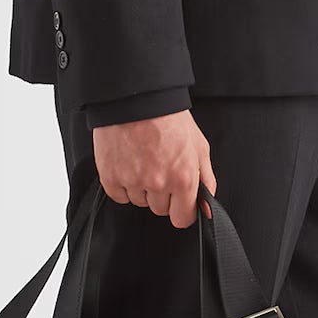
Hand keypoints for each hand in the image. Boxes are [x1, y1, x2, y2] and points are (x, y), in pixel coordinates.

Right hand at [92, 109, 217, 225]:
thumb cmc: (169, 118)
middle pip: (160, 210)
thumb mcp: (199, 146)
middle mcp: (158, 183)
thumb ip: (206, 180)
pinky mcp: (111, 177)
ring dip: (142, 188)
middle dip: (162, 194)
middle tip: (160, 167)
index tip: (179, 201)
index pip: (182, 218)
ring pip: (140, 202)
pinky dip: (122, 184)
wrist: (137, 99)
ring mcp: (133, 182)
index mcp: (183, 178)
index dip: (182, 210)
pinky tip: (128, 163)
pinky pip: (119, 196)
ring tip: (143, 160)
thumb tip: (206, 208)